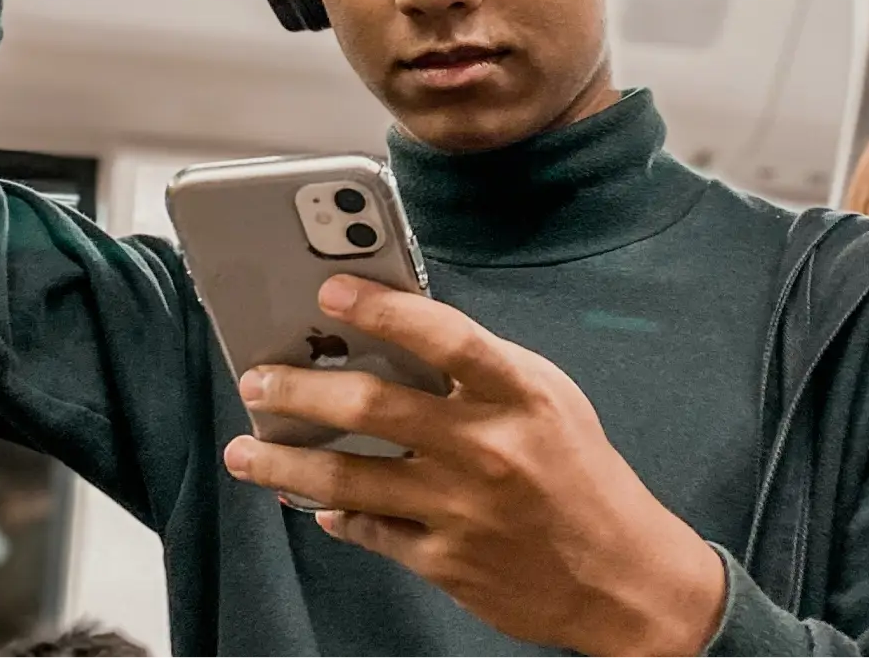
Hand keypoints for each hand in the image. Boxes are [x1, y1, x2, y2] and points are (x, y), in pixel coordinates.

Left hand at [222, 274, 726, 657]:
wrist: (622, 577)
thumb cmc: (583, 478)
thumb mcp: (549, 404)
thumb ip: (482, 372)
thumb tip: (398, 337)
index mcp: (519, 395)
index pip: (444, 336)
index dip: (383, 308)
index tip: (331, 291)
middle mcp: (487, 449)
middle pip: (374, 406)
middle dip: (300, 389)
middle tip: (256, 379)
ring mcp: (460, 509)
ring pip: (349, 478)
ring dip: (285, 461)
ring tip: (247, 449)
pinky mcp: (443, 561)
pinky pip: (369, 530)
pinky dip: (336, 514)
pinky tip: (313, 502)